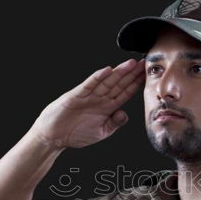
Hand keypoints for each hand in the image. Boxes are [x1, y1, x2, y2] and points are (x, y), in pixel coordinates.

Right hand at [30, 58, 145, 148]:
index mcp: (107, 107)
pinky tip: (107, 70)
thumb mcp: (101, 132)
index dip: (136, 84)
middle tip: (145, 63)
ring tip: (131, 63)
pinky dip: (98, 77)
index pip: (125, 93)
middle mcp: (100, 99)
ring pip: (107, 81)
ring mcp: (89, 96)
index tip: (146, 76)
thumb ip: (114, 123)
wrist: (53, 136)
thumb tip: (125, 114)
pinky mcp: (76, 95)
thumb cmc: (76, 134)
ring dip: (119, 72)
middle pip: (119, 84)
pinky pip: (89, 85)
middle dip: (132, 74)